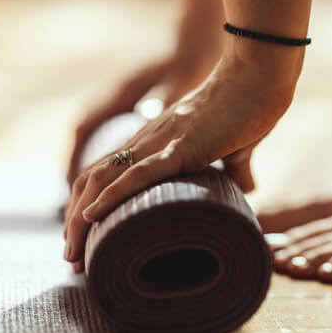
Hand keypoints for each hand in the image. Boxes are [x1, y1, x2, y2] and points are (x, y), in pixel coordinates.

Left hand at [64, 43, 302, 270]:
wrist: (260, 74)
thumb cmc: (252, 104)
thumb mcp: (238, 145)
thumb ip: (236, 167)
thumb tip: (248, 189)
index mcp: (157, 141)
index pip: (107, 173)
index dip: (89, 205)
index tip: (86, 240)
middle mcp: (148, 140)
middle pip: (92, 180)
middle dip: (75, 221)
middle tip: (71, 258)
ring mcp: (160, 142)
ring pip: (103, 179)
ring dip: (81, 218)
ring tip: (72, 252)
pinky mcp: (181, 147)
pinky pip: (138, 173)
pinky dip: (111, 195)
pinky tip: (92, 216)